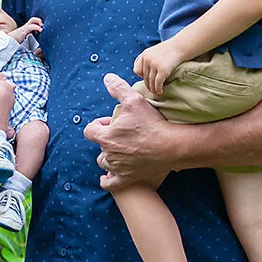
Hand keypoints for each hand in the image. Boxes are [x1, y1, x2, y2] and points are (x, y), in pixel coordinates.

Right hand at [9, 17, 42, 42]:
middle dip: (40, 21)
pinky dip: (37, 27)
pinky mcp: (24, 30)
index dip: (38, 24)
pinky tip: (40, 30)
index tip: (41, 30)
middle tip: (43, 26)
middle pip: (33, 19)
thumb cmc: (15, 42)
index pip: (33, 23)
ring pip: (33, 20)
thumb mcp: (23, 41)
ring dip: (39, 21)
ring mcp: (25, 27)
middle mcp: (25, 27)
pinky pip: (32, 26)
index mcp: (26, 29)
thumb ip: (28, 41)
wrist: (8, 42)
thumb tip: (35, 49)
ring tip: (42, 27)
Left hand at [83, 74, 175, 190]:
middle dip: (106, 139)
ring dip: (109, 156)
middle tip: (122, 133)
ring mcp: (118, 168)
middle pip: (99, 146)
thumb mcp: (134, 100)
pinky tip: (108, 176)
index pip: (89, 130)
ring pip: (104, 162)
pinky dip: (107, 180)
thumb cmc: (152, 123)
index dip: (98, 125)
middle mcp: (109, 154)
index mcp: (106, 137)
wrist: (171, 146)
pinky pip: (110, 183)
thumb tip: (106, 78)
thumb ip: (118, 88)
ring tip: (120, 150)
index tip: (110, 122)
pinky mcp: (127, 179)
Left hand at [133, 40, 183, 96]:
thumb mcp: (153, 51)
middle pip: (144, 77)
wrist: (180, 46)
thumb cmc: (168, 50)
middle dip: (148, 85)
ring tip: (156, 93)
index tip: (148, 78)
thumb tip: (142, 74)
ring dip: (153, 89)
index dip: (142, 76)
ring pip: (151, 82)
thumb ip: (147, 60)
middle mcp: (147, 59)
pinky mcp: (163, 70)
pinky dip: (158, 89)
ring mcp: (154, 64)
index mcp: (144, 55)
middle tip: (152, 90)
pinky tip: (161, 91)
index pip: (137, 70)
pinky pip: (157, 83)